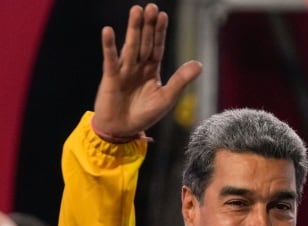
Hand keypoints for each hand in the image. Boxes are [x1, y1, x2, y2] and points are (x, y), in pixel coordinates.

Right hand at [93, 4, 201, 137]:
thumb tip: (199, 64)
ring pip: (130, 46)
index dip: (160, 32)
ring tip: (136, 11)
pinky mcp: (111, 77)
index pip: (157, 47)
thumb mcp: (166, 98)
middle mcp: (138, 67)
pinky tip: (108, 31)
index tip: (163, 15)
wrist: (122, 130)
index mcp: (151, 70)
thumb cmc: (144, 115)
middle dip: (148, 25)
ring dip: (133, 29)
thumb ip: (181, 80)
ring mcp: (124, 70)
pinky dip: (109, 46)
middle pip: (145, 42)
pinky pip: (111, 59)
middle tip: (151, 7)